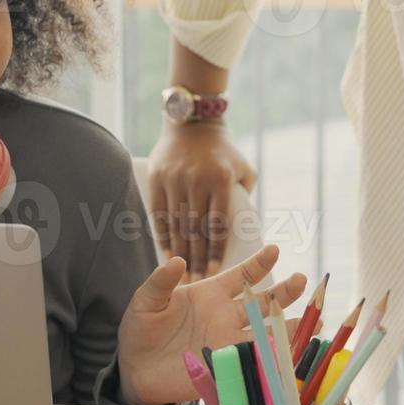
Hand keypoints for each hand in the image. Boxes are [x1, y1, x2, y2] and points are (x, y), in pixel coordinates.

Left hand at [116, 243, 306, 404]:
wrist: (135, 370)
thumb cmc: (141, 330)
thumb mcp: (145, 301)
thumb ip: (161, 282)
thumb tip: (177, 260)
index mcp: (210, 295)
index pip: (241, 276)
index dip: (258, 263)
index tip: (274, 250)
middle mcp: (226, 317)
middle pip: (263, 303)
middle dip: (284, 292)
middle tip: (302, 280)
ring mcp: (229, 342)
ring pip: (266, 333)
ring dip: (289, 327)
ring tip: (314, 320)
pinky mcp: (226, 367)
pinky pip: (255, 362)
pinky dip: (274, 359)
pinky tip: (292, 356)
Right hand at [147, 121, 255, 282]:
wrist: (192, 122)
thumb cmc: (223, 150)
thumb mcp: (243, 168)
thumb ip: (246, 196)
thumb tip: (246, 228)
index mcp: (221, 179)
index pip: (218, 223)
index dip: (216, 250)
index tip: (214, 272)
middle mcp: (197, 180)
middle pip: (196, 228)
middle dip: (197, 258)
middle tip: (197, 282)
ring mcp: (174, 179)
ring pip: (176, 223)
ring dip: (180, 252)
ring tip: (183, 274)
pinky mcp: (157, 178)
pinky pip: (159, 213)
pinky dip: (163, 236)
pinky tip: (167, 254)